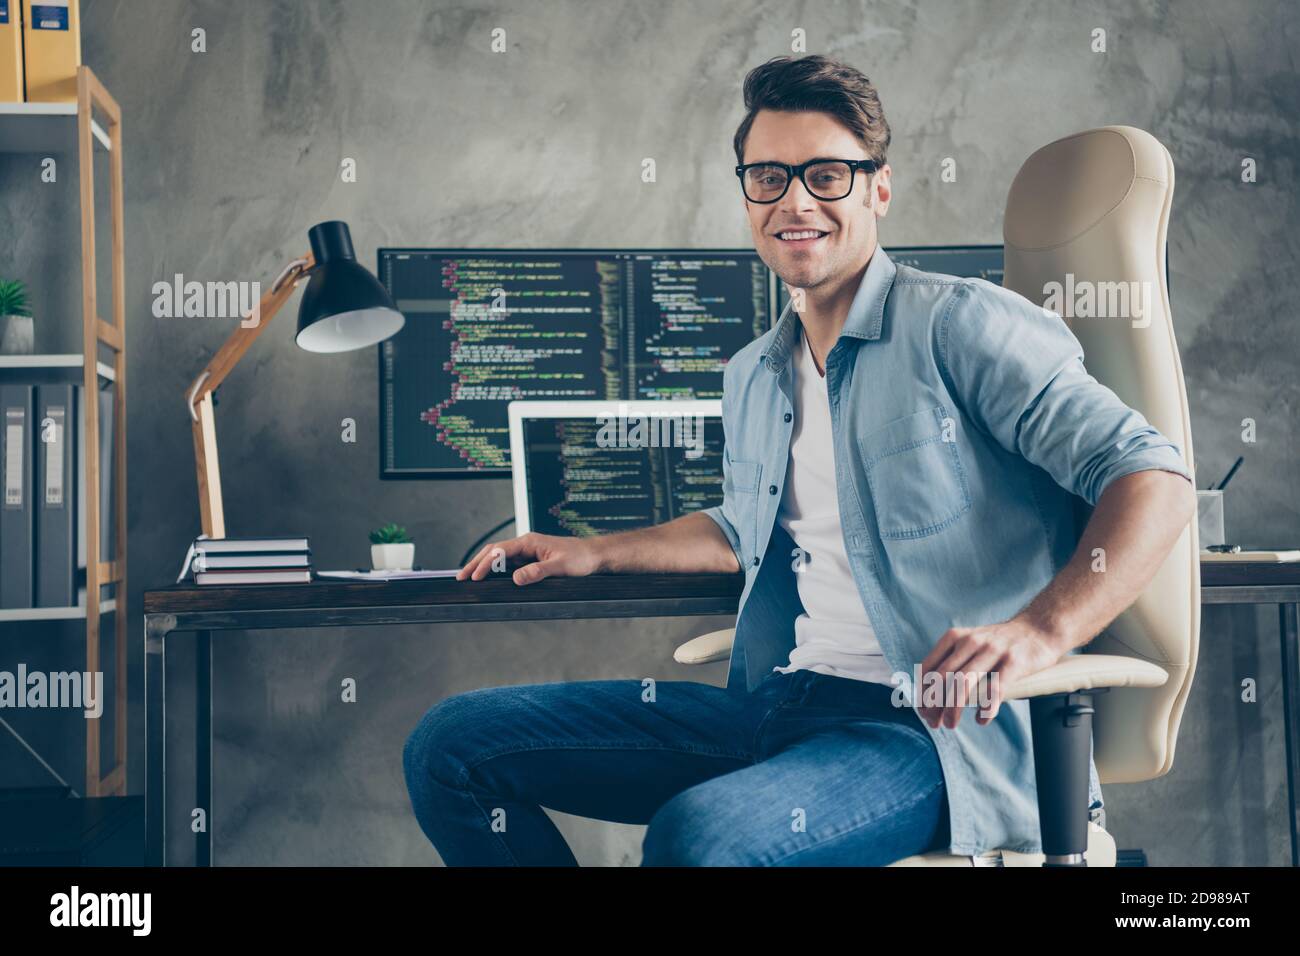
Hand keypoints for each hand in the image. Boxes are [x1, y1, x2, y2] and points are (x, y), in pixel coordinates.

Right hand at [456, 531, 601, 585]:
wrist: (593, 556)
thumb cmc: (580, 558)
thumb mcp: (560, 567)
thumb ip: (538, 572)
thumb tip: (517, 578)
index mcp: (529, 542)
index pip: (500, 552)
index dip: (484, 564)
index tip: (474, 577)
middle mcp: (526, 545)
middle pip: (494, 552)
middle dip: (476, 563)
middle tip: (461, 577)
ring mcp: (528, 552)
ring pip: (499, 558)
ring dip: (484, 566)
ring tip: (469, 578)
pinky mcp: (531, 560)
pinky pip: (509, 564)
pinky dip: (496, 571)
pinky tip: (489, 579)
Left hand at [916, 618, 1066, 729]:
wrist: (1038, 628)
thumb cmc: (999, 643)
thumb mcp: (970, 643)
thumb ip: (952, 661)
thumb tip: (930, 694)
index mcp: (955, 637)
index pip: (929, 667)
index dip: (922, 693)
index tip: (923, 711)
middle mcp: (971, 642)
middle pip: (942, 677)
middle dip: (933, 704)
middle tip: (934, 723)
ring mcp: (993, 650)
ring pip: (963, 682)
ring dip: (953, 708)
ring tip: (951, 724)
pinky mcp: (1014, 662)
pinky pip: (995, 689)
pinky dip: (986, 708)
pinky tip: (981, 720)